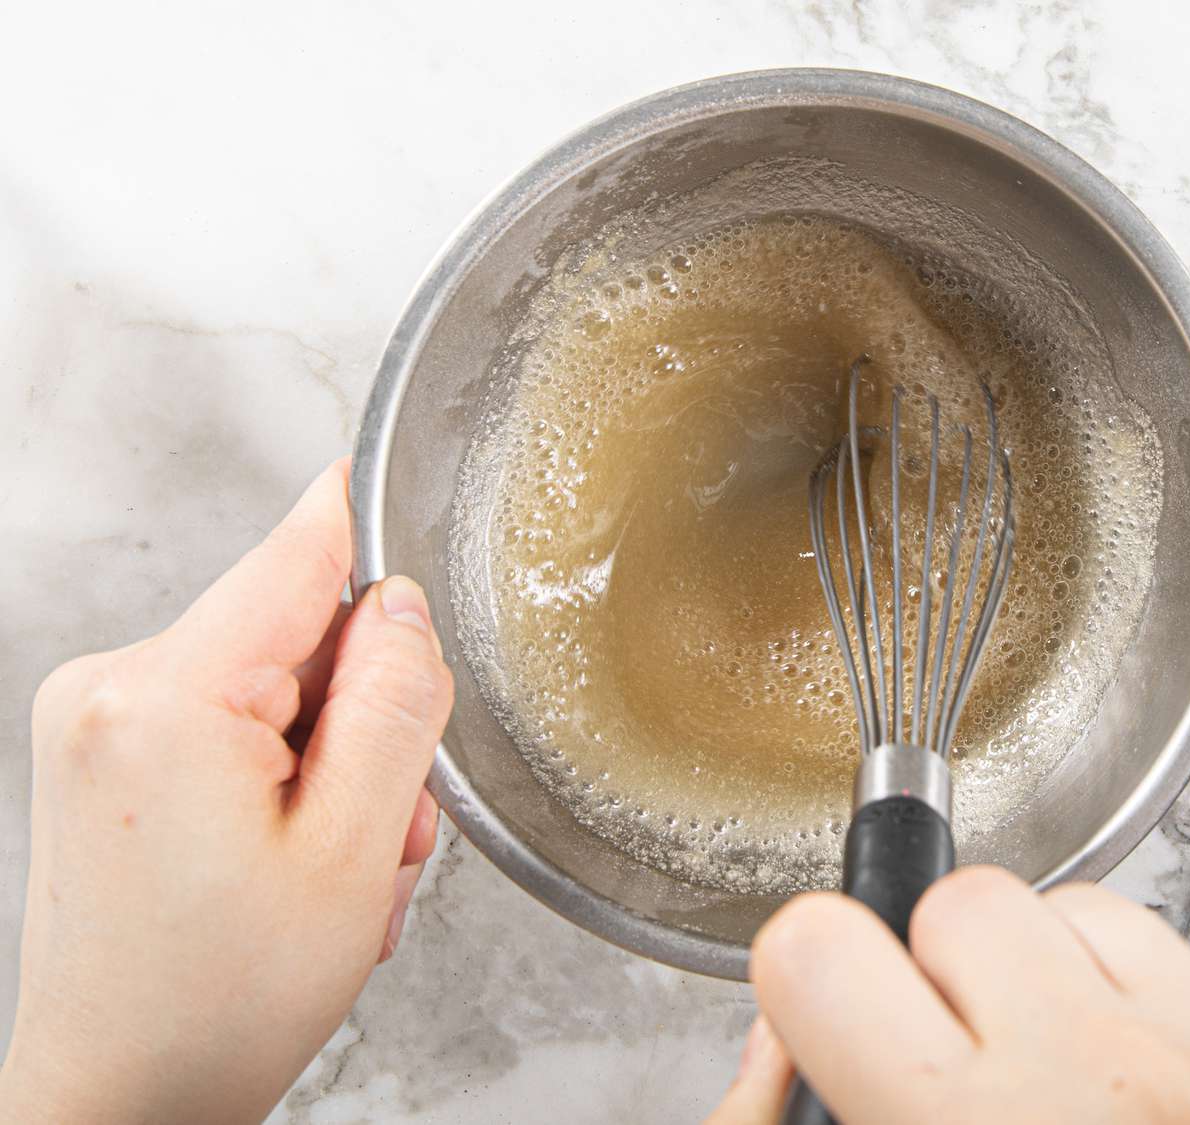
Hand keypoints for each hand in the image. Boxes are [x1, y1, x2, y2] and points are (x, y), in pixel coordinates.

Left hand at [0, 460, 453, 1122]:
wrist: (115, 1103)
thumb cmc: (216, 1004)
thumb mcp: (351, 850)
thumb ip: (394, 705)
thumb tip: (403, 606)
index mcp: (165, 697)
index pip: (295, 555)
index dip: (370, 531)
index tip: (412, 486)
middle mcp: (110, 688)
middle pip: (295, 634)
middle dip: (364, 717)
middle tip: (382, 826)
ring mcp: (97, 720)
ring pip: (271, 686)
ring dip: (331, 764)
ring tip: (335, 866)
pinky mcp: (105, 752)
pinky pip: (229, 722)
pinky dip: (282, 779)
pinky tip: (291, 860)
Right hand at [711, 867, 1189, 1123]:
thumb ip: (793, 1119)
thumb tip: (790, 1019)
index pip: (816, 947)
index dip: (824, 980)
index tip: (849, 1010)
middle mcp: (1110, 1082)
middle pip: (956, 900)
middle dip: (956, 978)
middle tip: (990, 1079)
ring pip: (1071, 906)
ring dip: (1061, 982)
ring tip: (1086, 1095)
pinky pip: (1175, 944)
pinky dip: (1157, 1009)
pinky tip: (1171, 1104)